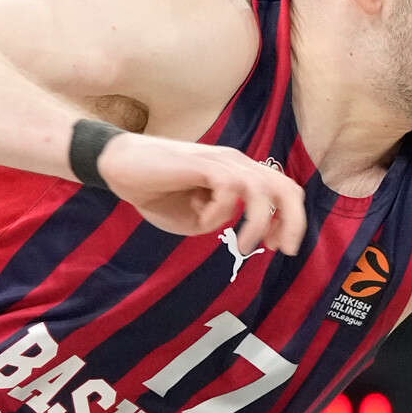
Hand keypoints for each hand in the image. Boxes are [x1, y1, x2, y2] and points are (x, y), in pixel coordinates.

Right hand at [98, 133, 306, 255]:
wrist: (119, 167)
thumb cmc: (156, 191)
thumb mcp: (195, 217)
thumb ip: (219, 221)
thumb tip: (235, 224)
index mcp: (239, 174)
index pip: (283, 190)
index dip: (290, 220)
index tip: (277, 247)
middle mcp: (237, 164)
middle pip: (285, 187)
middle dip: (292, 222)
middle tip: (282, 250)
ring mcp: (222, 162)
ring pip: (262, 190)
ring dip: (258, 224)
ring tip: (243, 246)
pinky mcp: (204, 164)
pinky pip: (229, 191)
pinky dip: (219, 212)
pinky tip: (198, 216)